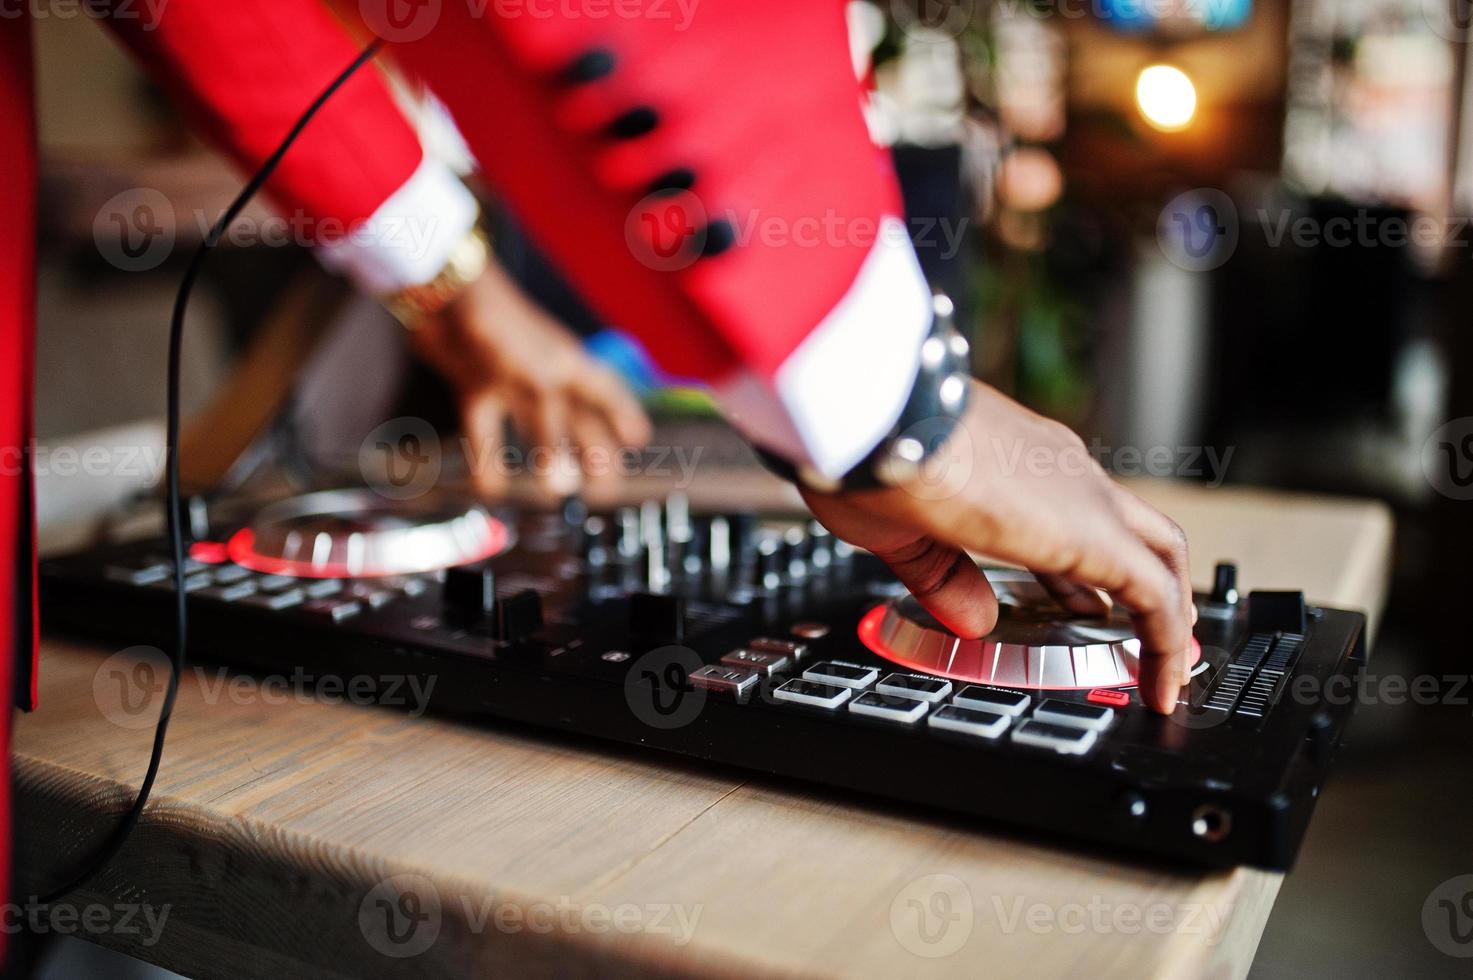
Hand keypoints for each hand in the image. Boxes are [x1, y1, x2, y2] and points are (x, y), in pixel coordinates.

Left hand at [408, 260, 651, 497]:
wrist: (445, 296)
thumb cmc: (504, 329)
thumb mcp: (539, 384)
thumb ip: (550, 435)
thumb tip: (563, 483)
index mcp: (571, 363)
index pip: (608, 392)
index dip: (625, 414)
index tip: (639, 441)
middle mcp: (546, 374)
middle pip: (576, 419)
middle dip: (592, 452)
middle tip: (604, 487)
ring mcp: (511, 382)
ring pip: (535, 430)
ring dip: (546, 460)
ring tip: (556, 491)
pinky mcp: (476, 388)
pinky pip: (487, 432)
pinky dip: (488, 461)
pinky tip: (491, 487)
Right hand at [800, 380, 1195, 713]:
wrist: (881, 416)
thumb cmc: (872, 452)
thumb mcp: (903, 530)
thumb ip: (945, 577)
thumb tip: (975, 618)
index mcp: (1016, 462)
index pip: (1073, 518)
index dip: (1085, 569)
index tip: (1086, 606)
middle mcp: (1061, 470)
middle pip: (1137, 531)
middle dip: (1153, 588)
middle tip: (1155, 638)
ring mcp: (1083, 495)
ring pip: (1158, 556)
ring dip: (1167, 615)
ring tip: (1168, 671)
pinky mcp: (1094, 534)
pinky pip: (1155, 598)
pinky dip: (1166, 644)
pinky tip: (1159, 685)